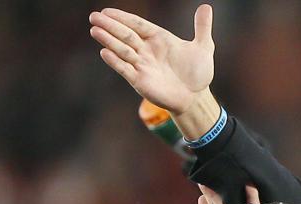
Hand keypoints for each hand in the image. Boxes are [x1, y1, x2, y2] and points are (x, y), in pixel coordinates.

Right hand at [89, 4, 214, 113]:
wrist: (196, 98)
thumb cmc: (198, 73)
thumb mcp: (204, 48)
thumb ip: (202, 27)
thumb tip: (206, 7)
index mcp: (159, 39)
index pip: (137, 24)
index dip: (123, 18)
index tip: (107, 11)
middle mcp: (147, 50)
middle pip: (126, 35)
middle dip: (110, 26)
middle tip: (94, 16)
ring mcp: (142, 65)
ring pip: (122, 50)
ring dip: (109, 40)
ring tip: (95, 30)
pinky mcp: (140, 80)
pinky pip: (125, 69)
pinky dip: (115, 61)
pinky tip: (104, 52)